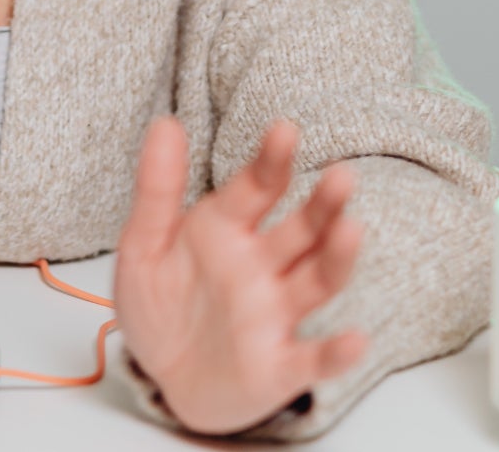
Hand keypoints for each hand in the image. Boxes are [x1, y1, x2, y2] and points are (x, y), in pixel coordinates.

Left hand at [114, 116, 367, 435]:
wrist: (163, 377)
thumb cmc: (162, 304)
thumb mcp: (144, 244)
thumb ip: (157, 188)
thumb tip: (165, 122)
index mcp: (227, 230)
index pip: (257, 188)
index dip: (271, 160)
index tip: (284, 129)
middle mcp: (261, 267)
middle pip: (301, 231)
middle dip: (323, 205)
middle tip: (342, 176)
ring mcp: (274, 315)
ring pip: (316, 282)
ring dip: (336, 258)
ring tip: (352, 230)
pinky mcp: (279, 366)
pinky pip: (312, 359)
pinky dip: (335, 352)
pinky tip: (354, 340)